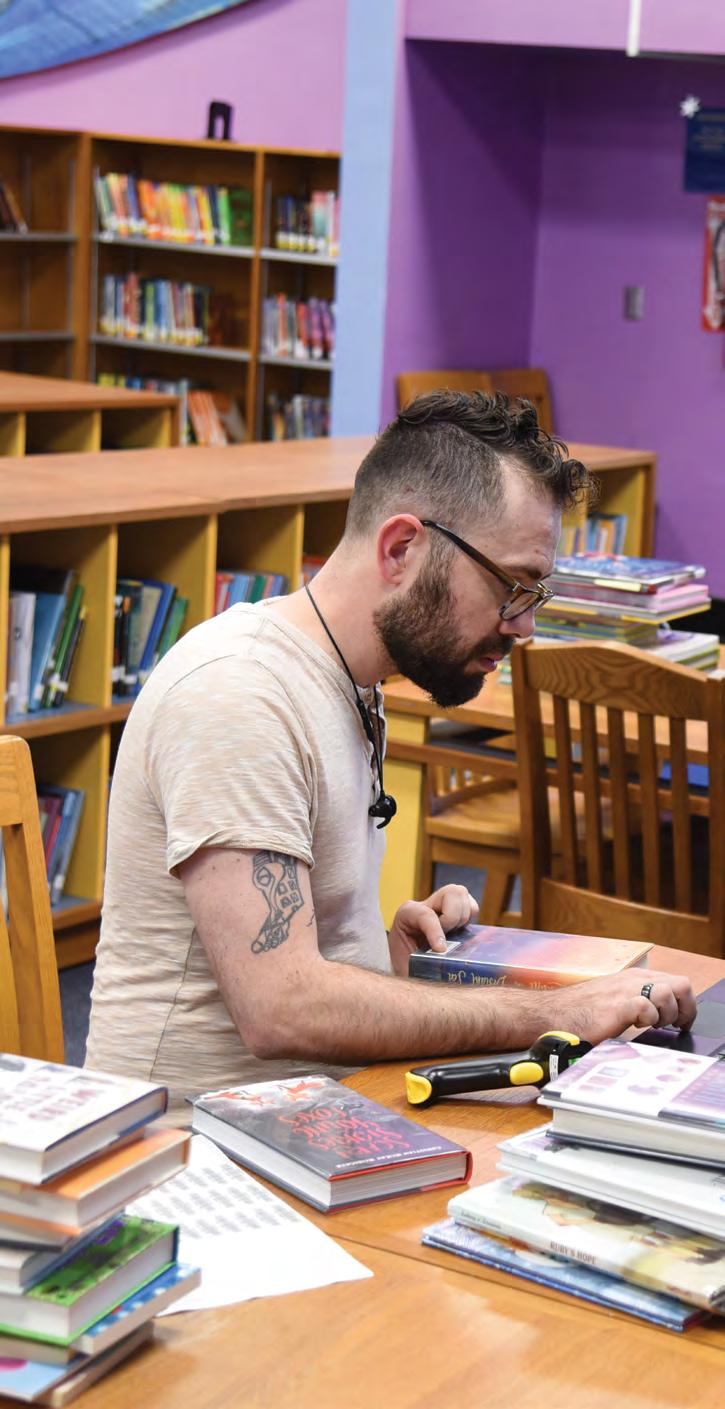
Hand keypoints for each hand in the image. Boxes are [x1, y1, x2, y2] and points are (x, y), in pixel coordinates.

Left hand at [388, 885, 478, 975]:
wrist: (405, 969)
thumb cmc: (406, 969)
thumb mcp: (407, 968)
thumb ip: (421, 966)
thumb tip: (441, 971)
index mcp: (407, 914)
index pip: (426, 914)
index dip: (435, 931)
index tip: (440, 949)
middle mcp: (426, 905)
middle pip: (451, 892)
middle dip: (453, 916)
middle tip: (448, 937)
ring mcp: (441, 906)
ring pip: (462, 894)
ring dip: (463, 917)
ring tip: (454, 937)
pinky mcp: (455, 913)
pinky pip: (471, 907)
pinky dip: (469, 919)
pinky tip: (461, 935)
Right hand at [546, 969, 696, 1046]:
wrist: (553, 1014)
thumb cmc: (582, 1011)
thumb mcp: (616, 1000)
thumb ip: (639, 1002)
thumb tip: (665, 1015)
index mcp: (637, 977)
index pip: (679, 982)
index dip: (686, 1005)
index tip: (681, 1022)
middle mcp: (634, 979)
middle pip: (682, 985)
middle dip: (683, 1010)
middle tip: (670, 1025)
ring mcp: (625, 990)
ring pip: (668, 993)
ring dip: (666, 1015)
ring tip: (650, 1026)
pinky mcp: (615, 1006)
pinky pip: (645, 1006)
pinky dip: (647, 1019)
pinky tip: (634, 1026)